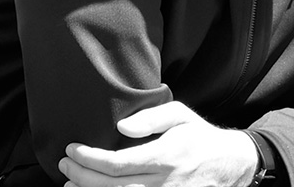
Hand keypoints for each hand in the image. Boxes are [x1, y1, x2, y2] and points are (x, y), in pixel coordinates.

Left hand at [58, 101, 257, 186]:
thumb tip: (121, 126)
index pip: (116, 164)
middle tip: (64, 165)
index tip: (72, 150)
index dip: (89, 159)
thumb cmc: (200, 136)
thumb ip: (151, 117)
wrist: (229, 165)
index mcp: (164, 157)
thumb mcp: (180, 115)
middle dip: (81, 176)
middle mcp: (162, 183)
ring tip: (71, 184)